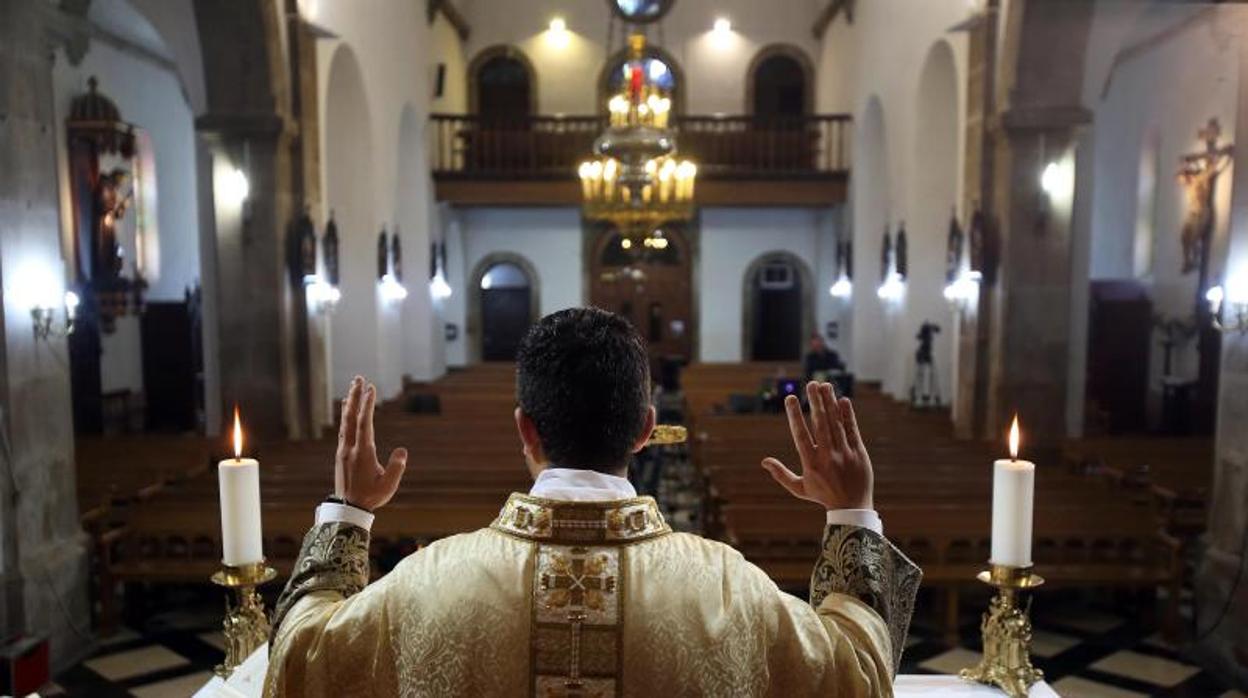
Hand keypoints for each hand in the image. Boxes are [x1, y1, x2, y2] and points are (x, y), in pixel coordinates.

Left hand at [335, 376, 407, 511]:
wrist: (348, 508)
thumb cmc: (371, 497)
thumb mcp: (388, 485)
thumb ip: (396, 467)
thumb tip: (403, 450)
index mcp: (362, 453)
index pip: (364, 424)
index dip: (367, 405)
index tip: (371, 388)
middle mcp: (350, 448)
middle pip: (351, 418)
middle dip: (356, 397)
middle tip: (359, 379)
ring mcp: (344, 450)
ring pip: (345, 422)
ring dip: (349, 404)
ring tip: (352, 389)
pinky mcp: (342, 454)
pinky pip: (343, 429)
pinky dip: (345, 416)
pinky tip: (347, 410)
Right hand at [761, 381, 873, 510]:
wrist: (853, 508)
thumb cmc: (823, 496)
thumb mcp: (799, 488)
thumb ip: (781, 474)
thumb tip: (764, 461)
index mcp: (811, 463)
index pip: (801, 435)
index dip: (795, 416)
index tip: (790, 398)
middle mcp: (828, 457)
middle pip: (820, 425)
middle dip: (815, 403)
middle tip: (811, 384)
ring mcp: (845, 454)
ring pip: (836, 424)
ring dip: (831, 403)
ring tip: (825, 385)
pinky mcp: (859, 453)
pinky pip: (853, 431)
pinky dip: (848, 416)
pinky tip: (843, 401)